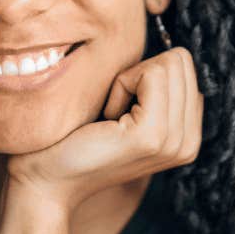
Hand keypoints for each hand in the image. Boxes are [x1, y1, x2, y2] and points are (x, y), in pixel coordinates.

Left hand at [4, 45, 203, 214]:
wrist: (46, 182)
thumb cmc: (75, 141)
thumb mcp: (127, 112)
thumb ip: (157, 90)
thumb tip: (169, 52)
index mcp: (187, 136)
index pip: (186, 68)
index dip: (145, 75)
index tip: (120, 109)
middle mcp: (189, 142)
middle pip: (181, 61)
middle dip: (140, 74)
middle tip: (113, 111)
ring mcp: (173, 141)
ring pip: (169, 63)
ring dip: (129, 80)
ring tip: (110, 117)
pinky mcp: (152, 134)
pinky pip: (150, 74)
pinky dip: (121, 85)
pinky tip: (106, 118)